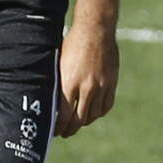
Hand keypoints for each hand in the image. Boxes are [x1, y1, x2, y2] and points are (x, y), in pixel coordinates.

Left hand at [56, 22, 118, 137]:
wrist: (96, 30)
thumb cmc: (72, 43)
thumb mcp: (59, 62)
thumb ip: (58, 82)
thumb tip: (51, 100)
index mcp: (69, 83)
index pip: (63, 115)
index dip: (59, 126)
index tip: (55, 132)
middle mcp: (86, 88)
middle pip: (79, 119)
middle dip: (70, 129)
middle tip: (65, 132)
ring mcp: (101, 87)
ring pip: (93, 115)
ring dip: (85, 122)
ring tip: (78, 123)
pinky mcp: (111, 83)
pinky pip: (106, 105)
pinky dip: (99, 112)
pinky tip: (93, 113)